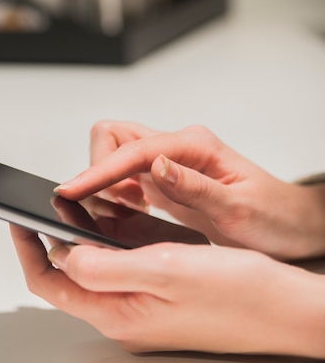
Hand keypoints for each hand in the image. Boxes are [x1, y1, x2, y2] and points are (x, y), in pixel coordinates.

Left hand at [10, 225, 324, 357]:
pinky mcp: (157, 296)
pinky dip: (112, 241)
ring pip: (94, 267)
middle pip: (67, 276)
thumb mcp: (166, 270)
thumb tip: (63, 255)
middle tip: (52, 205)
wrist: (288, 308)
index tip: (19, 217)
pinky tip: (117, 217)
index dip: (28, 249)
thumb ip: (106, 266)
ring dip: (84, 237)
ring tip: (80, 204)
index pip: (50, 283)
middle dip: (54, 238)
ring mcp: (140, 307)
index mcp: (117, 314)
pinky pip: (121, 265)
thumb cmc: (239, 294)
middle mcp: (123, 315)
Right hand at [55, 121, 324, 259]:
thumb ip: (194, 187)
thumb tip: (155, 166)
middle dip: (97, 168)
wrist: (291, 225)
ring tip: (114, 215)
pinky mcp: (164, 180)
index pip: (133, 151)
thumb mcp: (238, 210)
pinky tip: (125, 216)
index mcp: (195, 148)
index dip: (98, 172)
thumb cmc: (273, 217)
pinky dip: (113, 195)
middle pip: (113, 137)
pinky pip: (124, 178)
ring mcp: (168, 163)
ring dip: (103, 183)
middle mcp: (177, 148)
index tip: (71, 191)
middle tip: (101, 205)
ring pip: (114, 155)